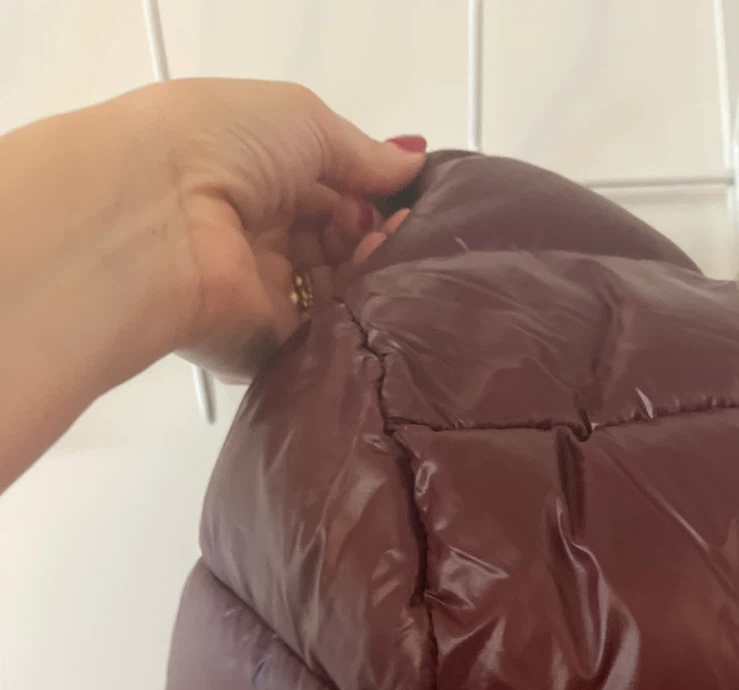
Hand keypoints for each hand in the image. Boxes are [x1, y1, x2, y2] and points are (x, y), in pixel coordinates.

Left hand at [146, 80, 425, 380]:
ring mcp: (260, 297)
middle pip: (338, 249)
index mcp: (259, 179)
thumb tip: (413, 163)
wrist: (158, 220)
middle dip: (375, 240)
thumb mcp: (304, 122)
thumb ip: (362, 153)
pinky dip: (354, 325)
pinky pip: (322, 344)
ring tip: (382, 261)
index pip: (331, 197)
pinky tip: (371, 300)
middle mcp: (259, 239)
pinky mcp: (263, 351)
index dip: (372, 199)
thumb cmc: (223, 148)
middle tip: (394, 234)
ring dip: (369, 278)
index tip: (405, 202)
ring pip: (338, 297)